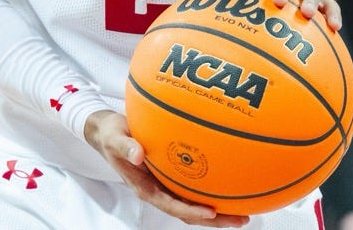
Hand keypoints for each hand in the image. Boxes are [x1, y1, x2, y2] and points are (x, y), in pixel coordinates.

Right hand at [83, 111, 247, 227]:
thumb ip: (126, 146)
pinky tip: (231, 185)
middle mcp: (159, 191)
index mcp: (145, 188)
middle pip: (189, 213)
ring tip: (244, 212)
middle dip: (215, 220)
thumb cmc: (112, 135)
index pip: (172, 206)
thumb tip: (138, 154)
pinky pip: (193, 189)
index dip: (191, 211)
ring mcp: (165, 186)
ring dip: (218, 212)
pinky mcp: (171, 177)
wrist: (108, 132)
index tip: (211, 212)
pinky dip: (211, 192)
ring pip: (194, 204)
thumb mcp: (115, 138)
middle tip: (242, 219)